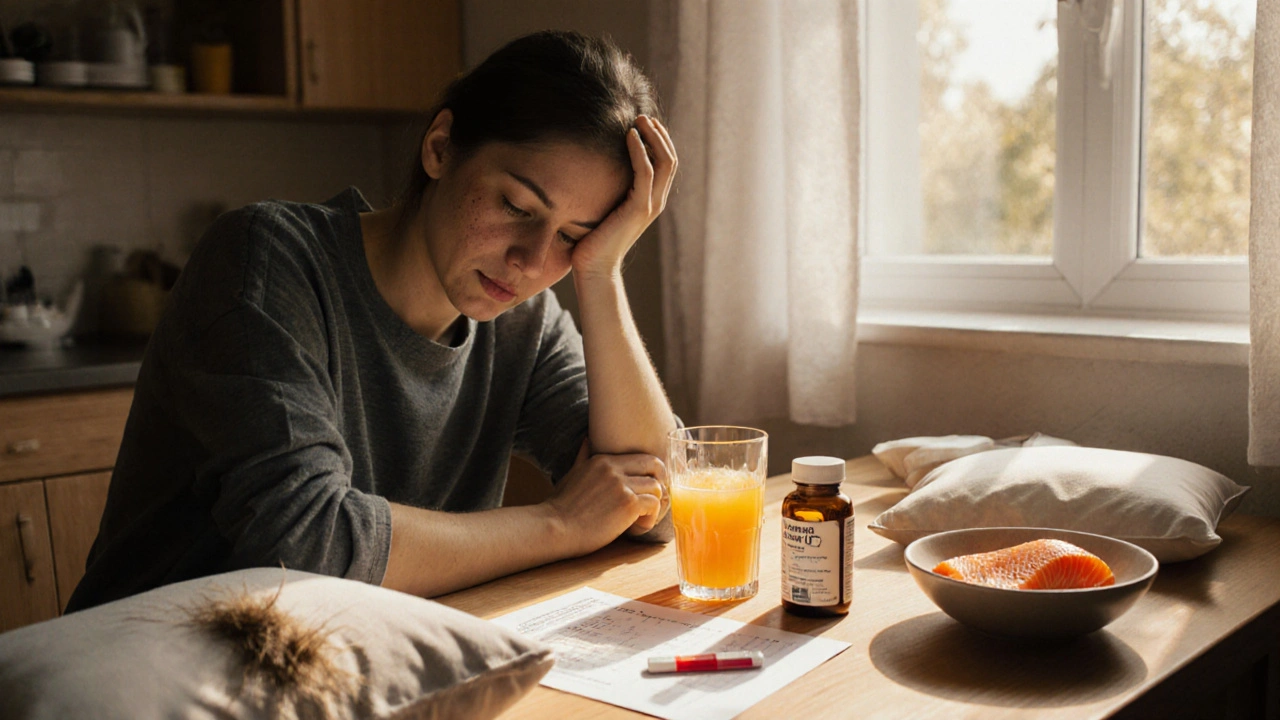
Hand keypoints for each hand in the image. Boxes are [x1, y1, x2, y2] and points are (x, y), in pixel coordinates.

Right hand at [545, 441, 666, 554]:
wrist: (553, 528)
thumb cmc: (561, 507)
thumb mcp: (572, 475)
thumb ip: (582, 457)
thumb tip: (586, 440)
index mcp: (603, 460)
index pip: (643, 458)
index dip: (651, 474)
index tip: (648, 491)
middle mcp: (614, 468)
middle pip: (656, 466)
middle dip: (660, 485)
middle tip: (654, 503)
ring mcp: (621, 485)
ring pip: (657, 488)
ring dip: (654, 506)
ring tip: (641, 520)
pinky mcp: (627, 504)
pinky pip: (654, 505)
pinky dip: (650, 519)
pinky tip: (637, 528)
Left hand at [570, 115, 677, 277]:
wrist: (594, 267)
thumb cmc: (594, 241)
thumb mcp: (605, 208)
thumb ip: (610, 190)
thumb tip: (595, 168)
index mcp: (651, 201)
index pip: (666, 164)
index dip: (660, 141)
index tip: (645, 123)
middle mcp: (656, 201)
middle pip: (670, 159)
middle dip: (659, 134)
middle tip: (643, 116)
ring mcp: (650, 205)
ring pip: (664, 161)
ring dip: (652, 136)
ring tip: (639, 119)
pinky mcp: (639, 207)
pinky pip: (645, 171)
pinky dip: (640, 150)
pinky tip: (629, 135)